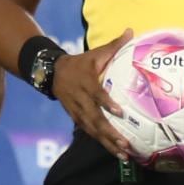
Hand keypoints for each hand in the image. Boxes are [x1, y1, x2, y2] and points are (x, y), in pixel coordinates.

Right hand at [47, 28, 137, 162]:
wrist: (52, 74)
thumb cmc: (80, 63)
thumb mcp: (95, 53)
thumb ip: (114, 45)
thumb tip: (130, 31)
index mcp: (86, 82)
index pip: (97, 94)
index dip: (106, 103)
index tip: (120, 112)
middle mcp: (81, 100)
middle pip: (95, 119)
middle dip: (110, 133)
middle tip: (125, 143)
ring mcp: (77, 112)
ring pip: (92, 130)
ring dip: (107, 143)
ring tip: (123, 154)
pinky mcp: (77, 119)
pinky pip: (90, 133)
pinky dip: (103, 143)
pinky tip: (116, 152)